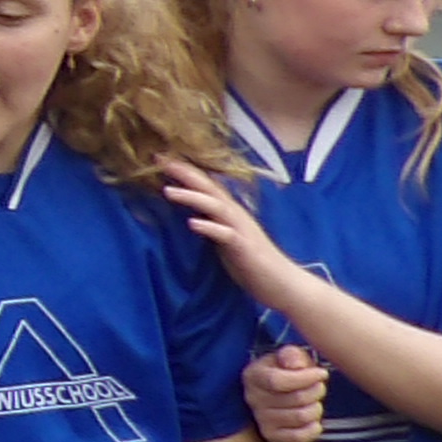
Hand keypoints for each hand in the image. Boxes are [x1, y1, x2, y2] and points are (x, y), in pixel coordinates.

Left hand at [155, 161, 299, 307]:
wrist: (281, 283)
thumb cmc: (250, 261)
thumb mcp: (225, 236)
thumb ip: (211, 221)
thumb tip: (190, 212)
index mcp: (229, 212)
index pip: (206, 185)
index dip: (185, 171)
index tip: (159, 158)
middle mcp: (236, 216)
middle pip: (210, 188)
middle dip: (185, 173)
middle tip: (159, 160)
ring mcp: (241, 230)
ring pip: (217, 207)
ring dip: (193, 197)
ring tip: (168, 191)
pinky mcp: (244, 248)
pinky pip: (226, 235)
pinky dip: (209, 227)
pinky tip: (192, 223)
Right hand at [245, 341, 331, 441]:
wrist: (277, 392)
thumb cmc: (286, 370)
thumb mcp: (288, 356)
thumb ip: (292, 355)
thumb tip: (296, 365)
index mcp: (253, 375)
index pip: (278, 381)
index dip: (305, 378)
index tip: (322, 373)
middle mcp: (252, 398)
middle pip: (295, 399)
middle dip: (316, 391)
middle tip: (319, 386)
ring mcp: (260, 419)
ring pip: (300, 417)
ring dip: (316, 408)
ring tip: (315, 402)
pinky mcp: (271, 435)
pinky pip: (298, 437)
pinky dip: (313, 429)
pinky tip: (314, 421)